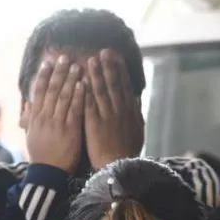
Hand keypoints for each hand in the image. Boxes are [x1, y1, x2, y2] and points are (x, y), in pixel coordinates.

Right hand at [24, 56, 85, 173]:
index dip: (43, 75)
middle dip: (58, 72)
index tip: (48, 62)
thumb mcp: (31, 136)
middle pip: (51, 90)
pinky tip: (83, 84)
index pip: (39, 92)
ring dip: (70, 79)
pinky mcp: (70, 131)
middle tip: (65, 57)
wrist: (48, 174)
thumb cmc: (41, 155)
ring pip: (63, 97)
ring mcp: (57, 123)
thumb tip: (27, 105)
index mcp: (36, 118)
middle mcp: (45, 117)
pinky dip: (78, 96)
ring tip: (76, 65)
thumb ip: (29, 119)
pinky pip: (74, 110)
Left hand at [85, 49, 144, 169]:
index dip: (119, 69)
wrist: (120, 168)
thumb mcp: (138, 130)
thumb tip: (137, 98)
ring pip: (101, 91)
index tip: (115, 56)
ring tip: (91, 60)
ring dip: (96, 74)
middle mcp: (119, 111)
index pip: (124, 85)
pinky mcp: (95, 125)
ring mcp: (107, 117)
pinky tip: (81, 81)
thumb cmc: (128, 151)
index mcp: (129, 111)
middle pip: (114, 84)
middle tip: (103, 51)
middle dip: (109, 66)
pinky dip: (86, 92)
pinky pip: (90, 105)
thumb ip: (137, 113)